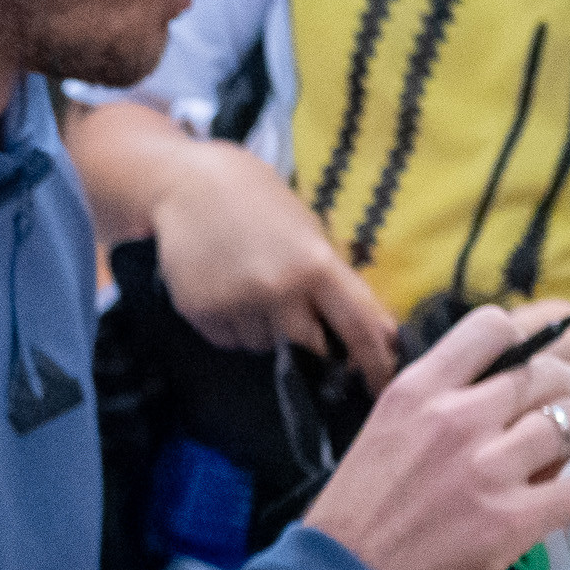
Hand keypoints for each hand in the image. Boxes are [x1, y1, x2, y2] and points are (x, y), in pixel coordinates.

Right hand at [70, 102, 399, 387]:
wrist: (187, 183)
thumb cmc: (258, 200)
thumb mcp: (308, 228)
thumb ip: (334, 277)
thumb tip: (374, 329)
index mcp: (315, 264)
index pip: (358, 325)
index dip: (375, 362)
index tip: (382, 387)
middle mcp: (278, 289)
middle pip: (308, 346)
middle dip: (310, 342)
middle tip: (297, 317)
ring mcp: (236, 303)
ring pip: (264, 346)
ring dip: (266, 331)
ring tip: (250, 290)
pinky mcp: (200, 312)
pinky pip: (229, 340)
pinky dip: (233, 327)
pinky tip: (225, 291)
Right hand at [303, 304, 569, 569]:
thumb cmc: (354, 517)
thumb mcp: (384, 434)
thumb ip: (436, 410)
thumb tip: (497, 405)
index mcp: (418, 390)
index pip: (492, 327)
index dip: (524, 347)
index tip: (528, 375)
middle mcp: (457, 417)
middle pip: (549, 373)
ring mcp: (488, 467)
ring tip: (561, 465)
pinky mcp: (513, 518)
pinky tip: (558, 509)